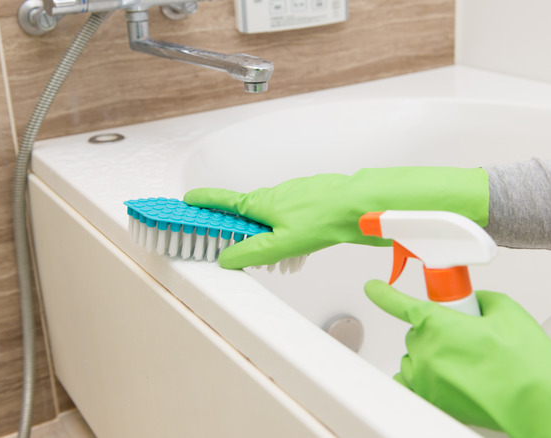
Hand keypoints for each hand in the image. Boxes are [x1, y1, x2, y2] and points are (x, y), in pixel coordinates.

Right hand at [183, 167, 487, 268]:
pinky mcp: (314, 201)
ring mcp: (296, 196)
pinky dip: (289, 231)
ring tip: (274, 256)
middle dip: (239, 228)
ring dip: (267, 233)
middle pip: (248, 211)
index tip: (187, 200)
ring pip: (273, 215)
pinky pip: (292, 216)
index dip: (204, 202)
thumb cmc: (325, 218)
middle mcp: (276, 195)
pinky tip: (301, 248)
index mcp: (262, 203)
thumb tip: (226, 259)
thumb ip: (252, 253)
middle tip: (232, 244)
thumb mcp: (282, 243)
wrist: (363, 205)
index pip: (224, 201)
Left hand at [364, 280, 550, 436]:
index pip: (399, 303)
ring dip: (433, 355)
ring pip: (416, 357)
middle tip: (468, 339)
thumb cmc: (525, 360)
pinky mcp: (430, 398)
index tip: (374, 288)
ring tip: (468, 362)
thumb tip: (473, 303)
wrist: (539, 399)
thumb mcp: (505, 310)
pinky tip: (449, 377)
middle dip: (437, 331)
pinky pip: (414, 382)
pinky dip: (426, 378)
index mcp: (437, 322)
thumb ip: (479, 300)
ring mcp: (425, 377)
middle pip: (418, 332)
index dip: (383, 293)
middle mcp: (424, 349)